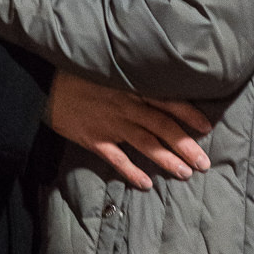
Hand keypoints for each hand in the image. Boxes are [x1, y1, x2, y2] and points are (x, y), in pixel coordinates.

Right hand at [46, 71, 211, 190]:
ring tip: (185, 175)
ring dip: (167, 160)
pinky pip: (117, 159)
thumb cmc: (80, 73)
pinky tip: (146, 184)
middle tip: (204, 163)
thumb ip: (133, 80)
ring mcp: (110, 124)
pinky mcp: (94, 140)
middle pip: (163, 127)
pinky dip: (132, 172)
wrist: (46, 84)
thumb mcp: (110, 69)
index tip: (207, 128)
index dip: (189, 115)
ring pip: (146, 144)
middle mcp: (126, 106)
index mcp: (132, 87)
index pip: (168, 101)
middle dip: (186, 146)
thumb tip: (159, 89)